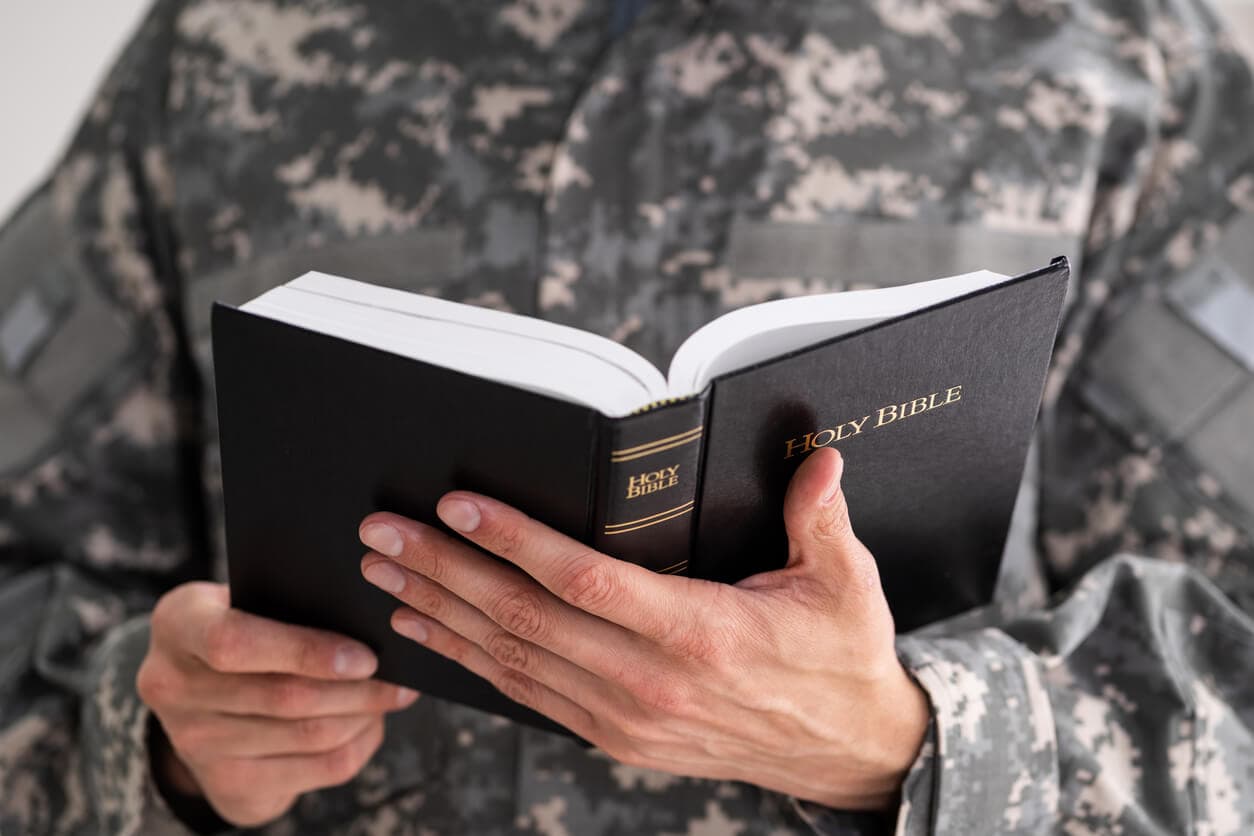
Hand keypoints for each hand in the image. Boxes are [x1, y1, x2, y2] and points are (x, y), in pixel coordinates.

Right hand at [136, 582, 418, 826]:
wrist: (198, 692)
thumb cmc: (245, 624)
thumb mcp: (246, 600)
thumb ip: (290, 603)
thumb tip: (373, 620)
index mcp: (178, 623)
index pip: (234, 642)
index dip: (305, 652)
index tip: (365, 657)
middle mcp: (171, 686)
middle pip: (283, 697)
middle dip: (357, 689)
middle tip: (403, 678)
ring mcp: (193, 742)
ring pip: (306, 736)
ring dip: (363, 716)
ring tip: (394, 696)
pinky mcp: (225, 782)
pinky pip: (313, 770)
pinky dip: (356, 746)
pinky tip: (371, 724)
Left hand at [358, 447, 927, 809]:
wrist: (844, 752)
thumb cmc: (839, 660)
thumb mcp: (847, 585)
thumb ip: (821, 518)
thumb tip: (822, 457)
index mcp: (702, 635)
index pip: (585, 582)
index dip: (516, 542)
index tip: (458, 507)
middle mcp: (651, 683)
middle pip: (525, 620)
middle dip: (446, 571)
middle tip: (383, 533)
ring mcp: (625, 718)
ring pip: (513, 661)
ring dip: (443, 614)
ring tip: (385, 574)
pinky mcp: (614, 737)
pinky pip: (526, 696)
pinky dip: (470, 663)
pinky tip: (431, 632)